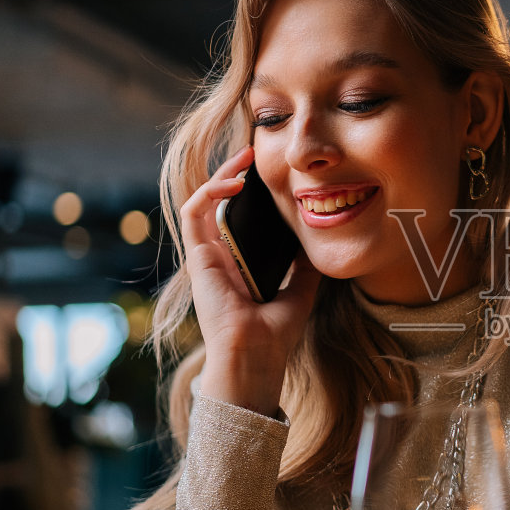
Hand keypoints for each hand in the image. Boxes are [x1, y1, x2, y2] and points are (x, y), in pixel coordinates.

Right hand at [179, 144, 320, 415]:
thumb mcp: (299, 290)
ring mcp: (205, 255)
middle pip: (218, 204)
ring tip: (243, 159)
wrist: (256, 355)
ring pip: (202, 201)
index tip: (268, 173)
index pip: (236, 218)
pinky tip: (234, 182)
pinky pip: (194, 212)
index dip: (247, 192)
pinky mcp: (198, 256)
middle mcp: (218, 257)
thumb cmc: (274, 334)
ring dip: (220, 175)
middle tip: (253, 154)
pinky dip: (210, 191)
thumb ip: (302, 267)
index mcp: (238, 264)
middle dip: (232, 174)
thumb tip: (315, 243)